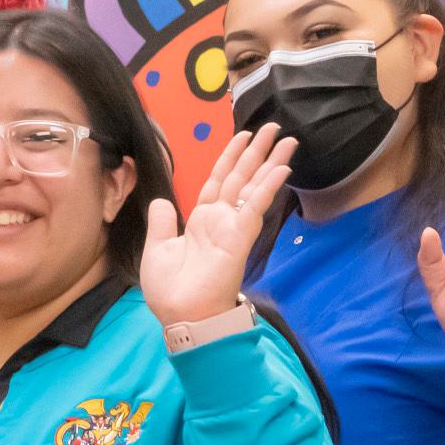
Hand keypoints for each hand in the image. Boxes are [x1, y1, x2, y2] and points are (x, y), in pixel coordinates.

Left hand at [138, 122, 293, 330]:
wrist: (180, 316)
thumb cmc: (170, 291)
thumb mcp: (157, 249)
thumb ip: (161, 223)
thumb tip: (162, 200)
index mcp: (201, 221)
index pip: (219, 181)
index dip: (230, 158)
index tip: (243, 137)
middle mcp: (220, 220)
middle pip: (241, 178)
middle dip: (256, 153)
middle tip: (273, 128)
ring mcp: (232, 228)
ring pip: (253, 187)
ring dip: (269, 162)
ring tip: (286, 140)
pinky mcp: (239, 238)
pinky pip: (255, 207)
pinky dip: (268, 186)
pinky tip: (281, 168)